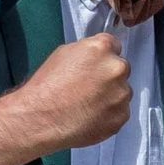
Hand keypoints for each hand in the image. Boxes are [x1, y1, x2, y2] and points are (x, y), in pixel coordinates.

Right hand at [16, 32, 132, 151]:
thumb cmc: (47, 87)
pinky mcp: (122, 115)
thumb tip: (97, 55)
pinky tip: (91, 116)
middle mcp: (116, 68)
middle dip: (108, 76)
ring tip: (87, 104)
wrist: (41, 118)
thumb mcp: (63, 54)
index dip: (103, 57)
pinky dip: (110, 114)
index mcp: (102, 48)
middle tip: (89, 88)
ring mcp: (122, 93)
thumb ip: (86, 51)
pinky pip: (121, 112)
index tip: (96, 65)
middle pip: (121, 69)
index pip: (114, 45)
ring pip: (122, 92)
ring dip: (111, 96)